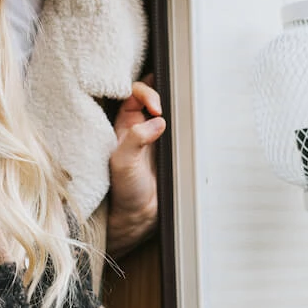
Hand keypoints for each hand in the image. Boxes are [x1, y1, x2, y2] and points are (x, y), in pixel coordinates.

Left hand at [106, 76, 164, 258]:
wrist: (139, 215)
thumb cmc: (123, 190)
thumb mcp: (123, 162)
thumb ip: (136, 139)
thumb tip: (157, 122)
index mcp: (122, 125)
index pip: (132, 93)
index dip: (144, 93)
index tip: (156, 108)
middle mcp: (137, 127)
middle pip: (149, 95)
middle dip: (160, 92)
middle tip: (167, 107)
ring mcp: (153, 136)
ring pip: (163, 109)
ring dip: (172, 106)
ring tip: (179, 111)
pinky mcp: (167, 147)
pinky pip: (175, 126)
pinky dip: (181, 121)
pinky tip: (185, 124)